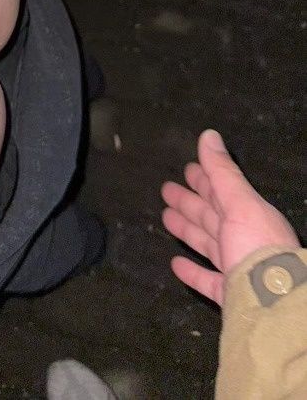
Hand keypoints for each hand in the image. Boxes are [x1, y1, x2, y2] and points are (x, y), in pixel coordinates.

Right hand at [161, 129, 299, 304]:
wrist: (272, 304)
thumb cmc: (256, 247)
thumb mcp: (240, 202)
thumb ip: (222, 172)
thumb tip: (209, 135)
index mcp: (249, 215)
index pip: (222, 191)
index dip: (204, 179)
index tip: (186, 168)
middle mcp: (245, 239)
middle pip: (212, 216)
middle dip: (190, 202)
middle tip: (166, 190)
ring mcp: (238, 267)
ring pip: (208, 244)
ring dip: (187, 230)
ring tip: (166, 219)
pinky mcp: (229, 294)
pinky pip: (208, 279)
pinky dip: (192, 271)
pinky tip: (176, 263)